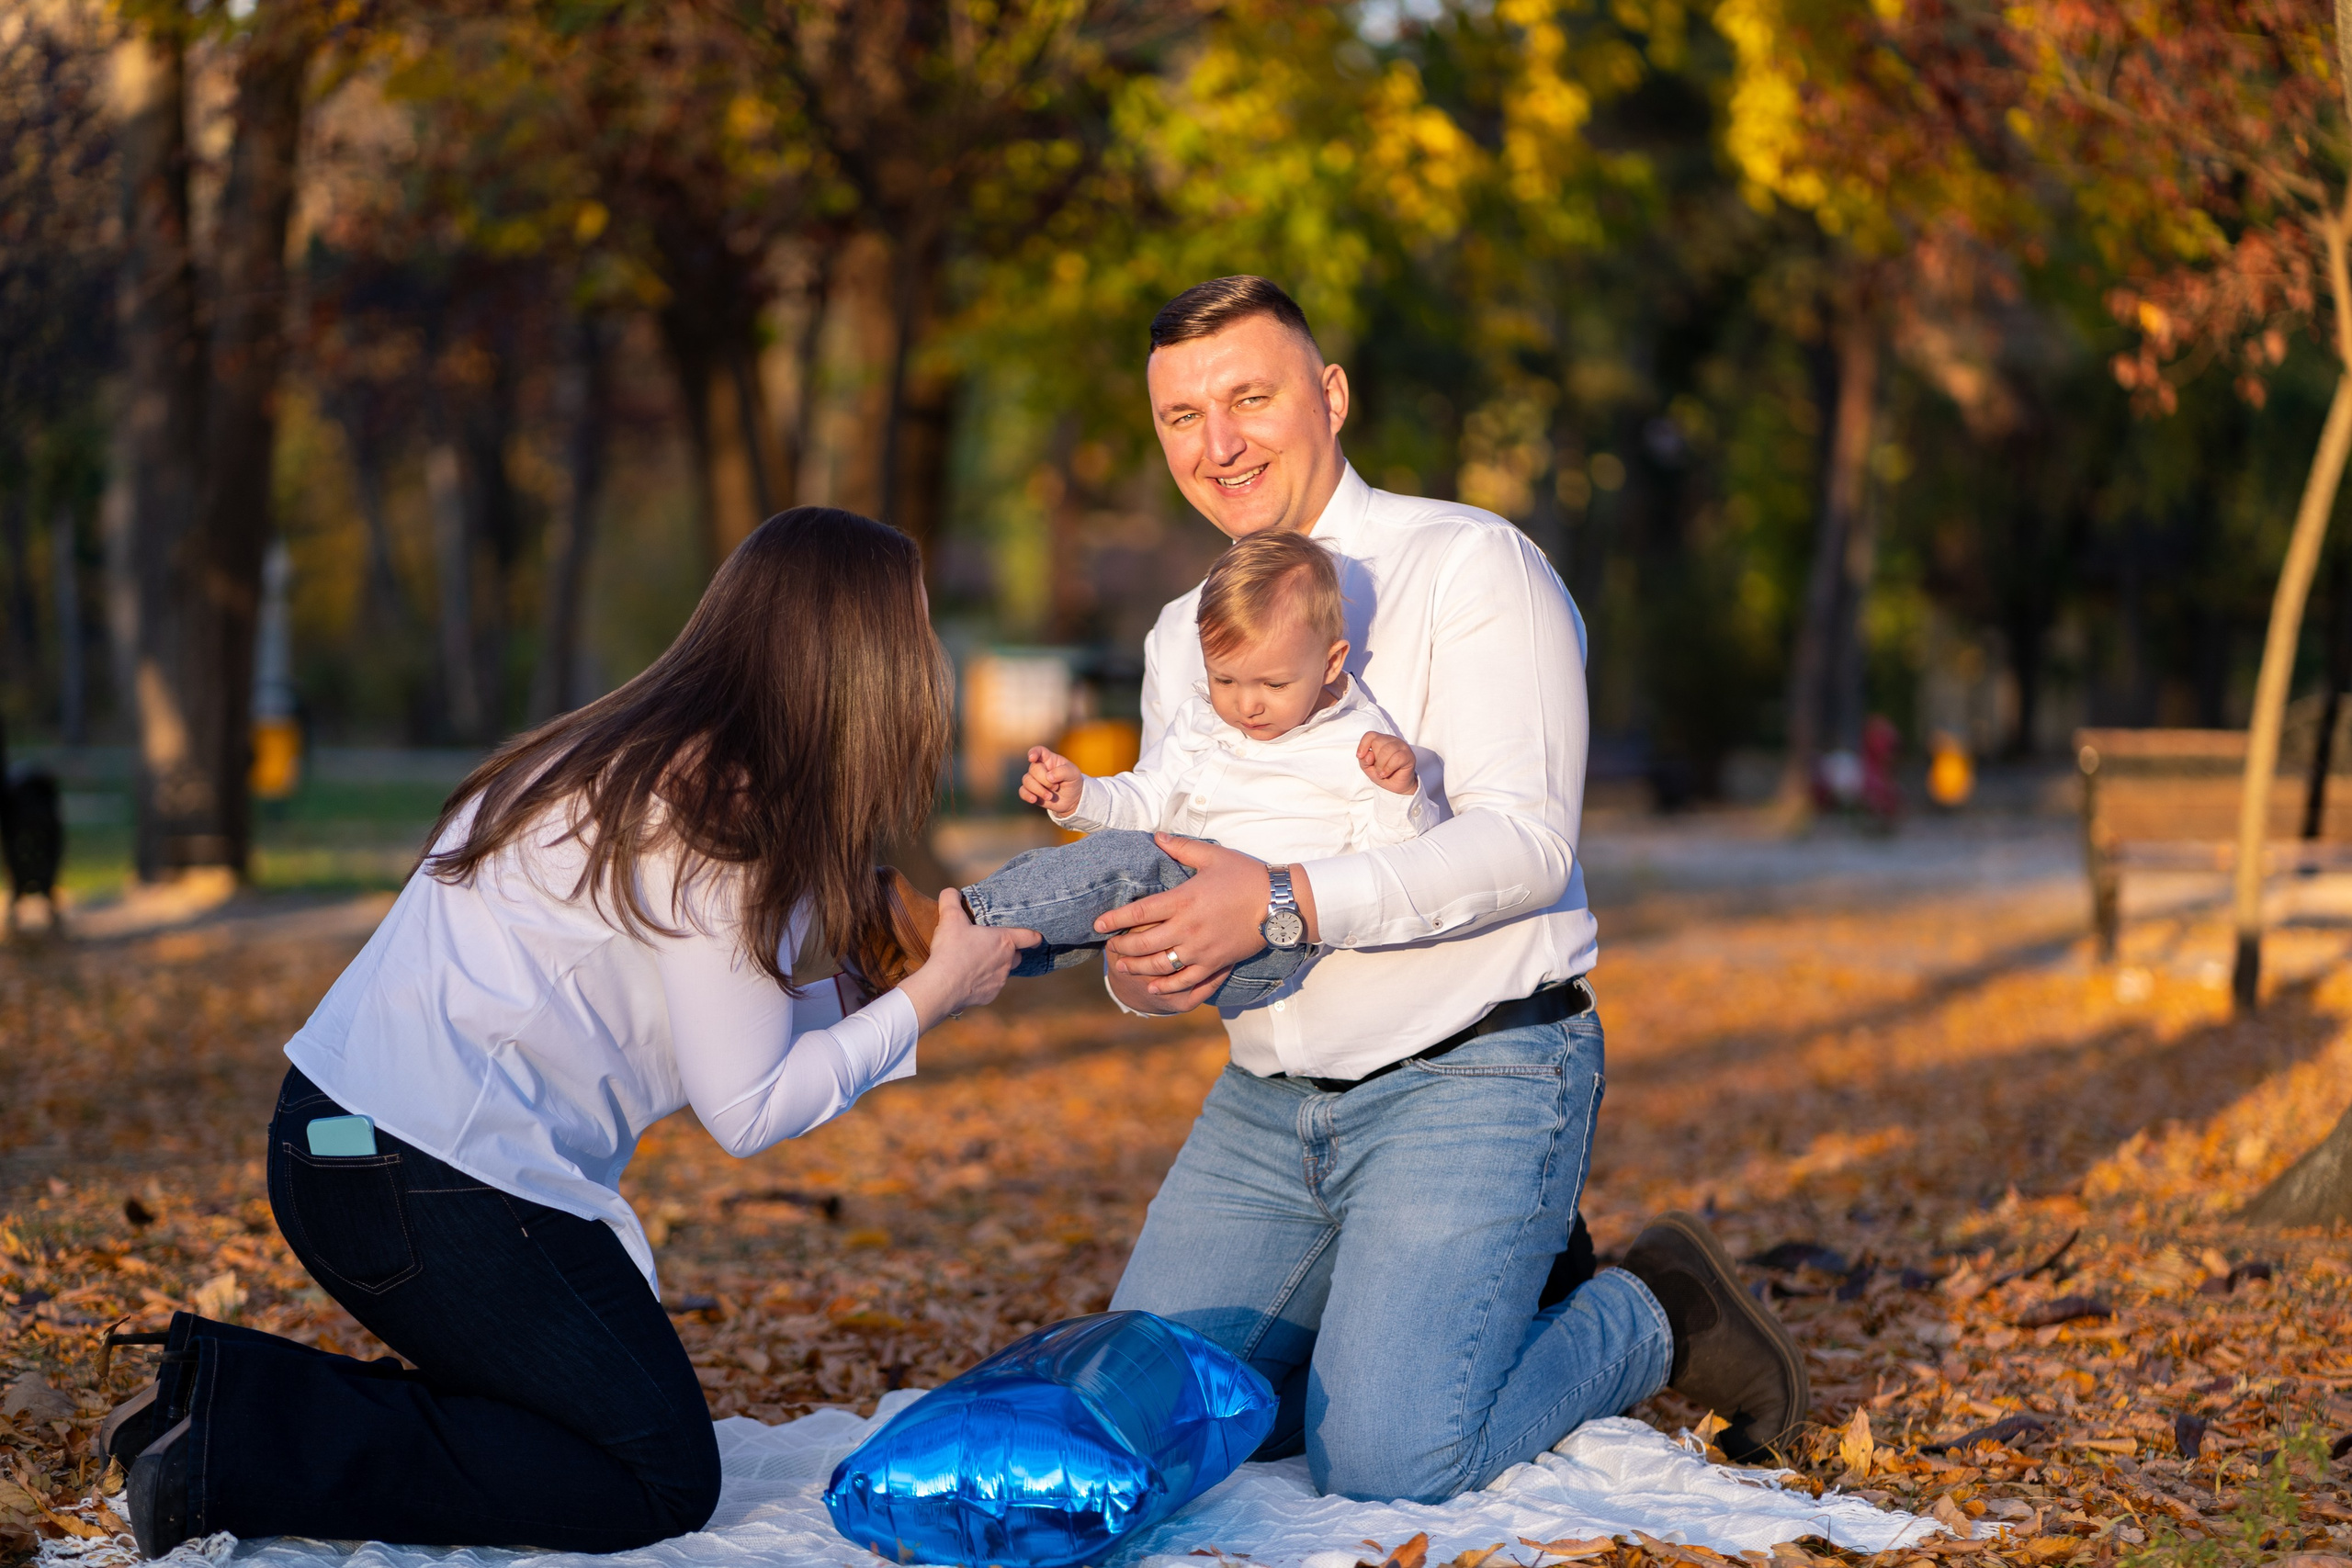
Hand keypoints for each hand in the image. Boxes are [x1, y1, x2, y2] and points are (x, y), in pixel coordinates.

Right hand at [897, 890, 1038, 1030]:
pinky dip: (981, 983)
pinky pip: (989, 987)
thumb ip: (951, 900)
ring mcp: (1000, 981)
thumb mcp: (949, 918)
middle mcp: (1007, 962)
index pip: (1030, 937)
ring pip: (1002, 972)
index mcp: (1004, 941)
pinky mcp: (989, 996)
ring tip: (972, 962)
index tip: (1036, 936)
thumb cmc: (951, 950)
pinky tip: (966, 978)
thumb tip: (951, 892)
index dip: (1034, 935)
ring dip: (992, 967)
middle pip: (1016, 955)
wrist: (942, 986)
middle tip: (989, 946)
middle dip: (1007, 951)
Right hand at [1017, 746, 1085, 815]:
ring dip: (1038, 790)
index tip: (1032, 758)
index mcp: (1049, 759)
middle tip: (1056, 787)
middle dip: (1044, 780)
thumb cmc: (1072, 781)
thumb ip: (1062, 772)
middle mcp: (1039, 767)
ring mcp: (1034, 780)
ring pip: (1027, 781)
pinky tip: (1034, 800)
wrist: (1072, 799)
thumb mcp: (1073, 774)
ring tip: (1050, 796)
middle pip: (1033, 769)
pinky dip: (1027, 796)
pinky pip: (1022, 792)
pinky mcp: (1031, 792)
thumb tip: (1049, 776)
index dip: (1033, 752)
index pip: (1039, 751)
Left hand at [1097, 834, 1313, 998]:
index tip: (1098, 923)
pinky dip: (1166, 986)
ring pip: (1160, 965)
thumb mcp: (1212, 856)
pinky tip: (1152, 987)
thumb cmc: (1245, 875)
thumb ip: (1181, 847)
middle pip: (1143, 943)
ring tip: (1124, 967)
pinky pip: (1186, 981)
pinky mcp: (1215, 963)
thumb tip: (1157, 836)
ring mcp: (1200, 949)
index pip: (1139, 911)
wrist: (1278, 903)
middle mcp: (1187, 927)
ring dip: (1138, 968)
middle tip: (1110, 947)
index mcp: (1183, 899)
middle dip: (1122, 946)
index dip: (1115, 919)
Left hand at [1357, 732, 1418, 794]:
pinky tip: (1387, 773)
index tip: (1360, 756)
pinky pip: (1397, 757)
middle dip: (1374, 759)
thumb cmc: (1382, 774)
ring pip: (1387, 749)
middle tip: (1377, 770)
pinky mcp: (1409, 755)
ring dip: (1381, 765)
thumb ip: (1364, 761)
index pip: (1370, 735)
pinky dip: (1389, 767)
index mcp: (1381, 740)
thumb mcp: (1368, 768)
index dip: (1363, 745)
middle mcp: (1391, 740)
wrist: (1396, 786)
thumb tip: (1369, 755)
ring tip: (1381, 773)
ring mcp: (1402, 746)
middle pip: (1377, 742)